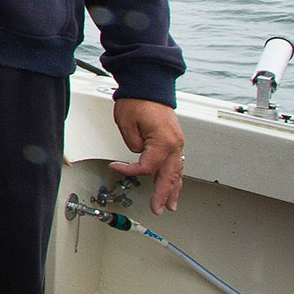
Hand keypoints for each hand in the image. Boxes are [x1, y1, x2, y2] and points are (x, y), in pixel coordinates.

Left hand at [110, 98, 185, 213]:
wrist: (149, 84)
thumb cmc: (138, 100)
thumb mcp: (126, 123)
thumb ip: (132, 144)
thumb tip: (138, 154)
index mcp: (163, 142)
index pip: (147, 167)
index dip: (130, 171)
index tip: (116, 167)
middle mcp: (174, 144)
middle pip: (169, 176)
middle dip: (163, 195)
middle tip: (158, 209)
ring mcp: (177, 142)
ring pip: (177, 171)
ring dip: (173, 189)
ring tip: (171, 204)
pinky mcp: (174, 139)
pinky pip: (176, 162)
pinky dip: (175, 175)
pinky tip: (173, 184)